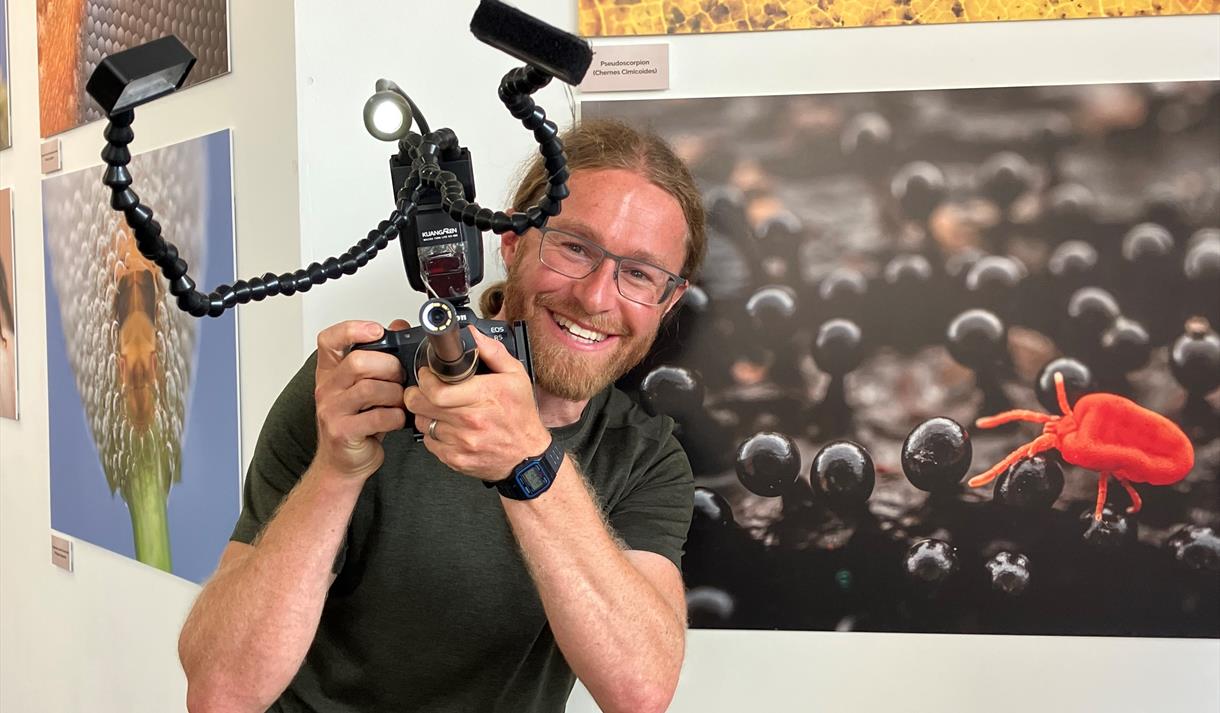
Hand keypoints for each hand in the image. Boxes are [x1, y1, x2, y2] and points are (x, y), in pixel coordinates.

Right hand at [312, 319, 409, 480]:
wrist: (343, 462)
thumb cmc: (358, 423)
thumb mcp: (367, 386)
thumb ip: (381, 356)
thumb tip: (398, 325)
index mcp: (330, 372)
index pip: (329, 340)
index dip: (352, 329)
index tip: (376, 331)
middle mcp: (327, 388)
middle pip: (358, 362)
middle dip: (389, 367)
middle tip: (400, 378)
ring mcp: (332, 410)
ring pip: (370, 389)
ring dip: (395, 394)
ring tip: (399, 402)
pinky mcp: (343, 432)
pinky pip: (378, 417)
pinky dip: (396, 417)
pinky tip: (396, 419)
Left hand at [403, 327, 550, 480]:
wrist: (526, 454)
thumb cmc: (520, 416)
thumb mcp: (515, 376)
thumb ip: (492, 351)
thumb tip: (472, 335)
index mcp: (484, 397)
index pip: (437, 390)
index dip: (424, 380)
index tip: (427, 375)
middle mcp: (471, 421)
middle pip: (421, 405)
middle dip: (416, 394)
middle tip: (423, 390)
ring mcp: (461, 443)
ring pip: (421, 423)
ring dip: (424, 413)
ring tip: (438, 409)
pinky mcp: (455, 459)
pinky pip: (428, 443)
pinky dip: (432, 433)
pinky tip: (446, 427)